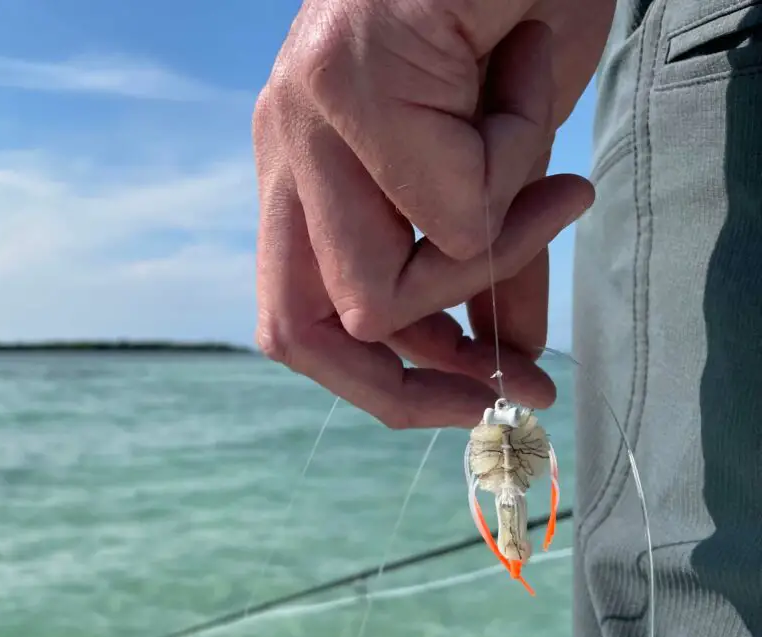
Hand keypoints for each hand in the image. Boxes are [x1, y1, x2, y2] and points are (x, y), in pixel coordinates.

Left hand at [253, 0, 613, 427]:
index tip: (479, 391)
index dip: (386, 384)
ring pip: (371, 292)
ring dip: (487, 261)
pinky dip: (517, 179)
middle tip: (510, 384)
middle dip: (411, 384)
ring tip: (559, 190)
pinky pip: (445, 209)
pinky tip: (530, 92)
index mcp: (303, 172)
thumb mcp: (500, 164)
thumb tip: (507, 361)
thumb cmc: (511, 11)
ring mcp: (300, 114)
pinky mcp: (344, 80)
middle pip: (300, 333)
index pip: (298, 322)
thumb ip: (489, 263)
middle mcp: (284, 148)